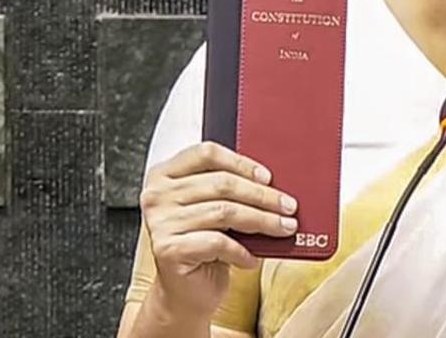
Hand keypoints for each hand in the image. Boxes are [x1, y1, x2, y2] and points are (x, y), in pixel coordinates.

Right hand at [140, 141, 298, 318]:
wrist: (184, 292)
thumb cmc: (203, 246)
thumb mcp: (216, 210)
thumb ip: (231, 190)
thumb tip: (274, 183)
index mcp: (166, 175)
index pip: (206, 154)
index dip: (241, 163)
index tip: (268, 178)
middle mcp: (157, 195)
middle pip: (221, 183)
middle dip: (262, 196)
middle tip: (289, 206)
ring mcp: (160, 222)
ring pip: (224, 212)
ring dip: (262, 221)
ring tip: (283, 228)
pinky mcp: (168, 250)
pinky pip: (217, 242)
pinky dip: (242, 250)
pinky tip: (252, 257)